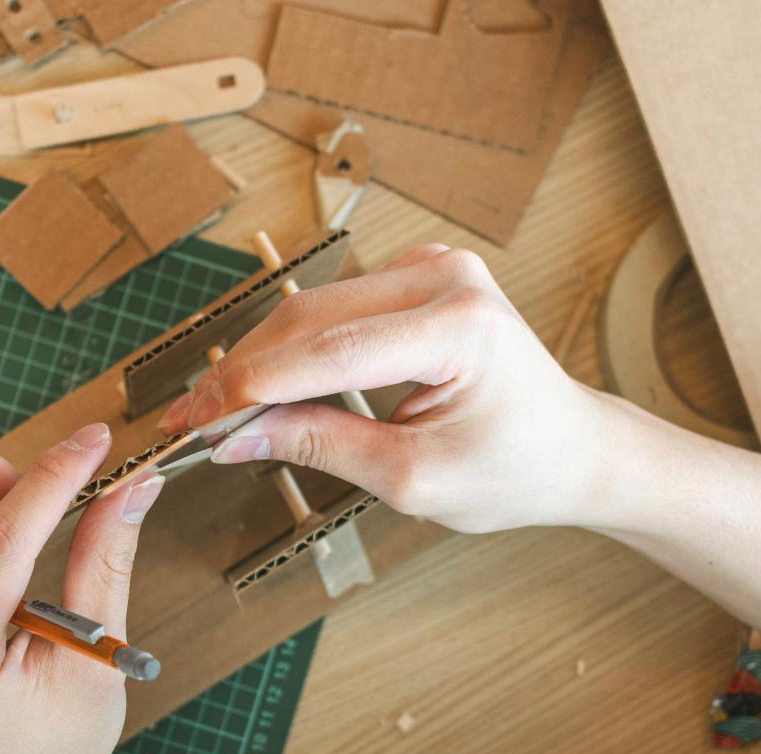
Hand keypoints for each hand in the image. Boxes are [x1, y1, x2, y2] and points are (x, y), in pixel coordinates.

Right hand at [158, 244, 611, 533]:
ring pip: (311, 309)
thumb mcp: (411, 478)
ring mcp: (432, 269)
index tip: (195, 422)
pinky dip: (291, 348)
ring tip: (212, 409)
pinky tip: (261, 385)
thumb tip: (235, 434)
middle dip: (242, 374)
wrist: (572, 449)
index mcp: (459, 327)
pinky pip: (333, 308)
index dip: (250, 388)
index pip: (326, 351)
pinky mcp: (417, 277)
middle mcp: (445, 278)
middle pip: (308, 319)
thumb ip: (320, 446)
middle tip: (188, 421)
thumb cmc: (513, 470)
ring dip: (259, 360)